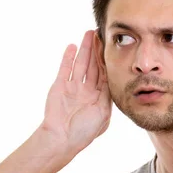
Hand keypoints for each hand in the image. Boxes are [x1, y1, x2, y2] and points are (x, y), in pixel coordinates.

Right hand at [39, 29, 111, 154]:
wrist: (61, 138)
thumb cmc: (83, 131)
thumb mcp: (103, 114)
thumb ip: (108, 95)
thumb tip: (113, 79)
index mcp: (98, 97)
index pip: (104, 73)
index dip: (108, 60)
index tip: (111, 46)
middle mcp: (86, 90)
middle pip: (93, 65)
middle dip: (96, 50)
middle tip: (100, 33)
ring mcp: (72, 87)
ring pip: (80, 64)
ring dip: (84, 49)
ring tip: (88, 34)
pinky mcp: (59, 86)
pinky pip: (65, 69)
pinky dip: (68, 58)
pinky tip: (72, 46)